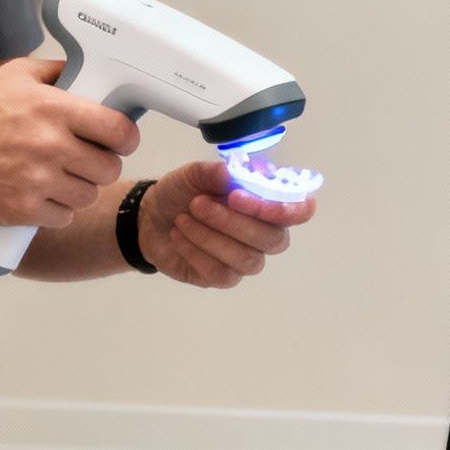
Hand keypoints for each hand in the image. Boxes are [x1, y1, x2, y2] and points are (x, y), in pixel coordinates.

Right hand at [0, 59, 140, 227]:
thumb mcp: (13, 76)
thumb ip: (56, 72)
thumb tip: (89, 72)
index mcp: (52, 109)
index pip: (118, 130)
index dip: (125, 136)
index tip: (120, 138)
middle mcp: (49, 146)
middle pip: (109, 167)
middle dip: (101, 163)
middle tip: (86, 158)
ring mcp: (36, 181)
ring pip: (88, 195)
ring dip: (80, 188)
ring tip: (59, 176)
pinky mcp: (22, 210)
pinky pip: (64, 217)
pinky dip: (57, 210)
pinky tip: (41, 194)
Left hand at [137, 160, 317, 287]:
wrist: (151, 218)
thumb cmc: (182, 193)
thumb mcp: (193, 174)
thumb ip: (215, 172)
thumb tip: (233, 173)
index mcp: (266, 203)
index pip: (298, 211)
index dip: (282, 210)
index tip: (241, 197)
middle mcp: (265, 234)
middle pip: (273, 239)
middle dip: (233, 221)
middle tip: (198, 203)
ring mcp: (246, 259)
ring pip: (248, 259)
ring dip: (211, 237)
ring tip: (182, 219)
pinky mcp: (225, 277)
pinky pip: (222, 273)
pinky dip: (196, 252)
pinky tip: (179, 236)